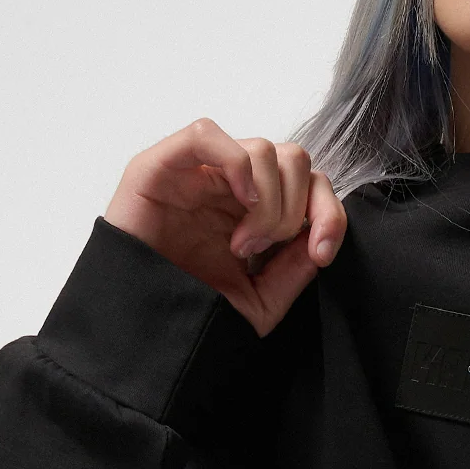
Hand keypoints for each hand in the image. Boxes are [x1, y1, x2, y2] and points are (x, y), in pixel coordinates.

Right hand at [103, 118, 346, 337]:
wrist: (141, 334)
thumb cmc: (191, 316)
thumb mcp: (260, 301)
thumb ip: (293, 270)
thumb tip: (319, 237)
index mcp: (253, 211)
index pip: (310, 184)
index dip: (328, 212)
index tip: (321, 252)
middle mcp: (228, 186)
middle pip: (293, 159)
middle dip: (292, 208)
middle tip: (262, 249)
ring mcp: (196, 174)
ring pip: (261, 149)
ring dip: (267, 199)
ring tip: (241, 244)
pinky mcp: (159, 167)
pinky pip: (205, 134)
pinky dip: (236, 164)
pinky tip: (239, 201)